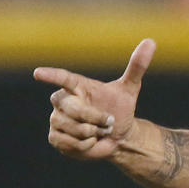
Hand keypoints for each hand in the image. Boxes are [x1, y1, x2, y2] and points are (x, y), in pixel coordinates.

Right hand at [33, 39, 155, 160]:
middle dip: (96, 118)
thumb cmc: (120, 109)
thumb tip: (150, 42)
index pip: (63, 78)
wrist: (118, 136)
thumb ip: (137, 66)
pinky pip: (70, 143)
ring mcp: (56, 119)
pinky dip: (86, 145)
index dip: (51, 76)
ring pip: (73, 127)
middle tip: (109, 122)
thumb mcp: (130, 89)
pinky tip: (90, 142)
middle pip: (74, 108)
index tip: (38, 73)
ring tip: (99, 131)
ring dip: (93, 132)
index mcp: (77, 86)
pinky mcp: (55, 137)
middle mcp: (62, 100)